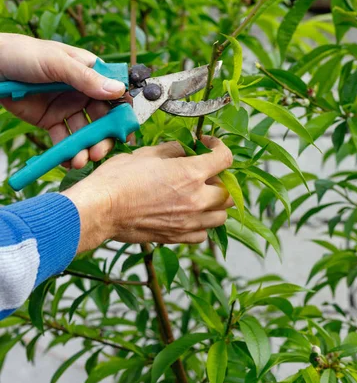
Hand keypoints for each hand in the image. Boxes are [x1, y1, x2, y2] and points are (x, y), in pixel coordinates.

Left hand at [0, 34, 125, 168]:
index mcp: (90, 72)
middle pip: (103, 118)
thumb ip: (87, 79)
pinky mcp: (51, 120)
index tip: (126, 131)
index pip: (114, 93)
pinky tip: (68, 161)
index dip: (123, 113)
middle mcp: (83, 91)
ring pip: (85, 132)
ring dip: (86, 147)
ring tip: (81, 160)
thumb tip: (118, 91)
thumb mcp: (58, 62)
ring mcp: (67, 107)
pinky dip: (68, 152)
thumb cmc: (26, 54)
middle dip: (104, 136)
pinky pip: (64, 140)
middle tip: (99, 152)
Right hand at [65, 136, 233, 250]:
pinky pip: (202, 234)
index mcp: (191, 173)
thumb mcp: (147, 153)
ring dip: (215, 205)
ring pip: (220, 217)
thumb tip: (185, 149)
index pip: (225, 158)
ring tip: (199, 196)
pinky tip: (188, 215)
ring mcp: (188, 222)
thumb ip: (173, 150)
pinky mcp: (176, 237)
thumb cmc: (119, 179)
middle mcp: (196, 200)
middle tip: (206, 173)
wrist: (100, 209)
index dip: (220, 147)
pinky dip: (201, 225)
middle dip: (222, 180)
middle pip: (230, 193)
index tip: (209, 145)